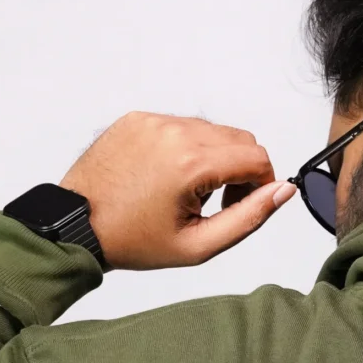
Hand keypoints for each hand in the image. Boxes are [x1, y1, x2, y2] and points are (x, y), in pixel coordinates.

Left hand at [60, 112, 294, 269]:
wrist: (79, 225)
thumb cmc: (134, 241)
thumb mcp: (199, 245)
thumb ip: (249, 217)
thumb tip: (284, 190)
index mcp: (192, 163)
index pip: (257, 158)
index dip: (260, 185)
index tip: (239, 205)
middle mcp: (175, 132)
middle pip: (240, 139)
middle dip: (240, 170)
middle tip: (214, 201)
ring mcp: (154, 121)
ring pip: (212, 130)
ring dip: (213, 158)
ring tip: (186, 191)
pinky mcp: (138, 117)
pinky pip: (181, 125)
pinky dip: (185, 148)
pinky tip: (164, 176)